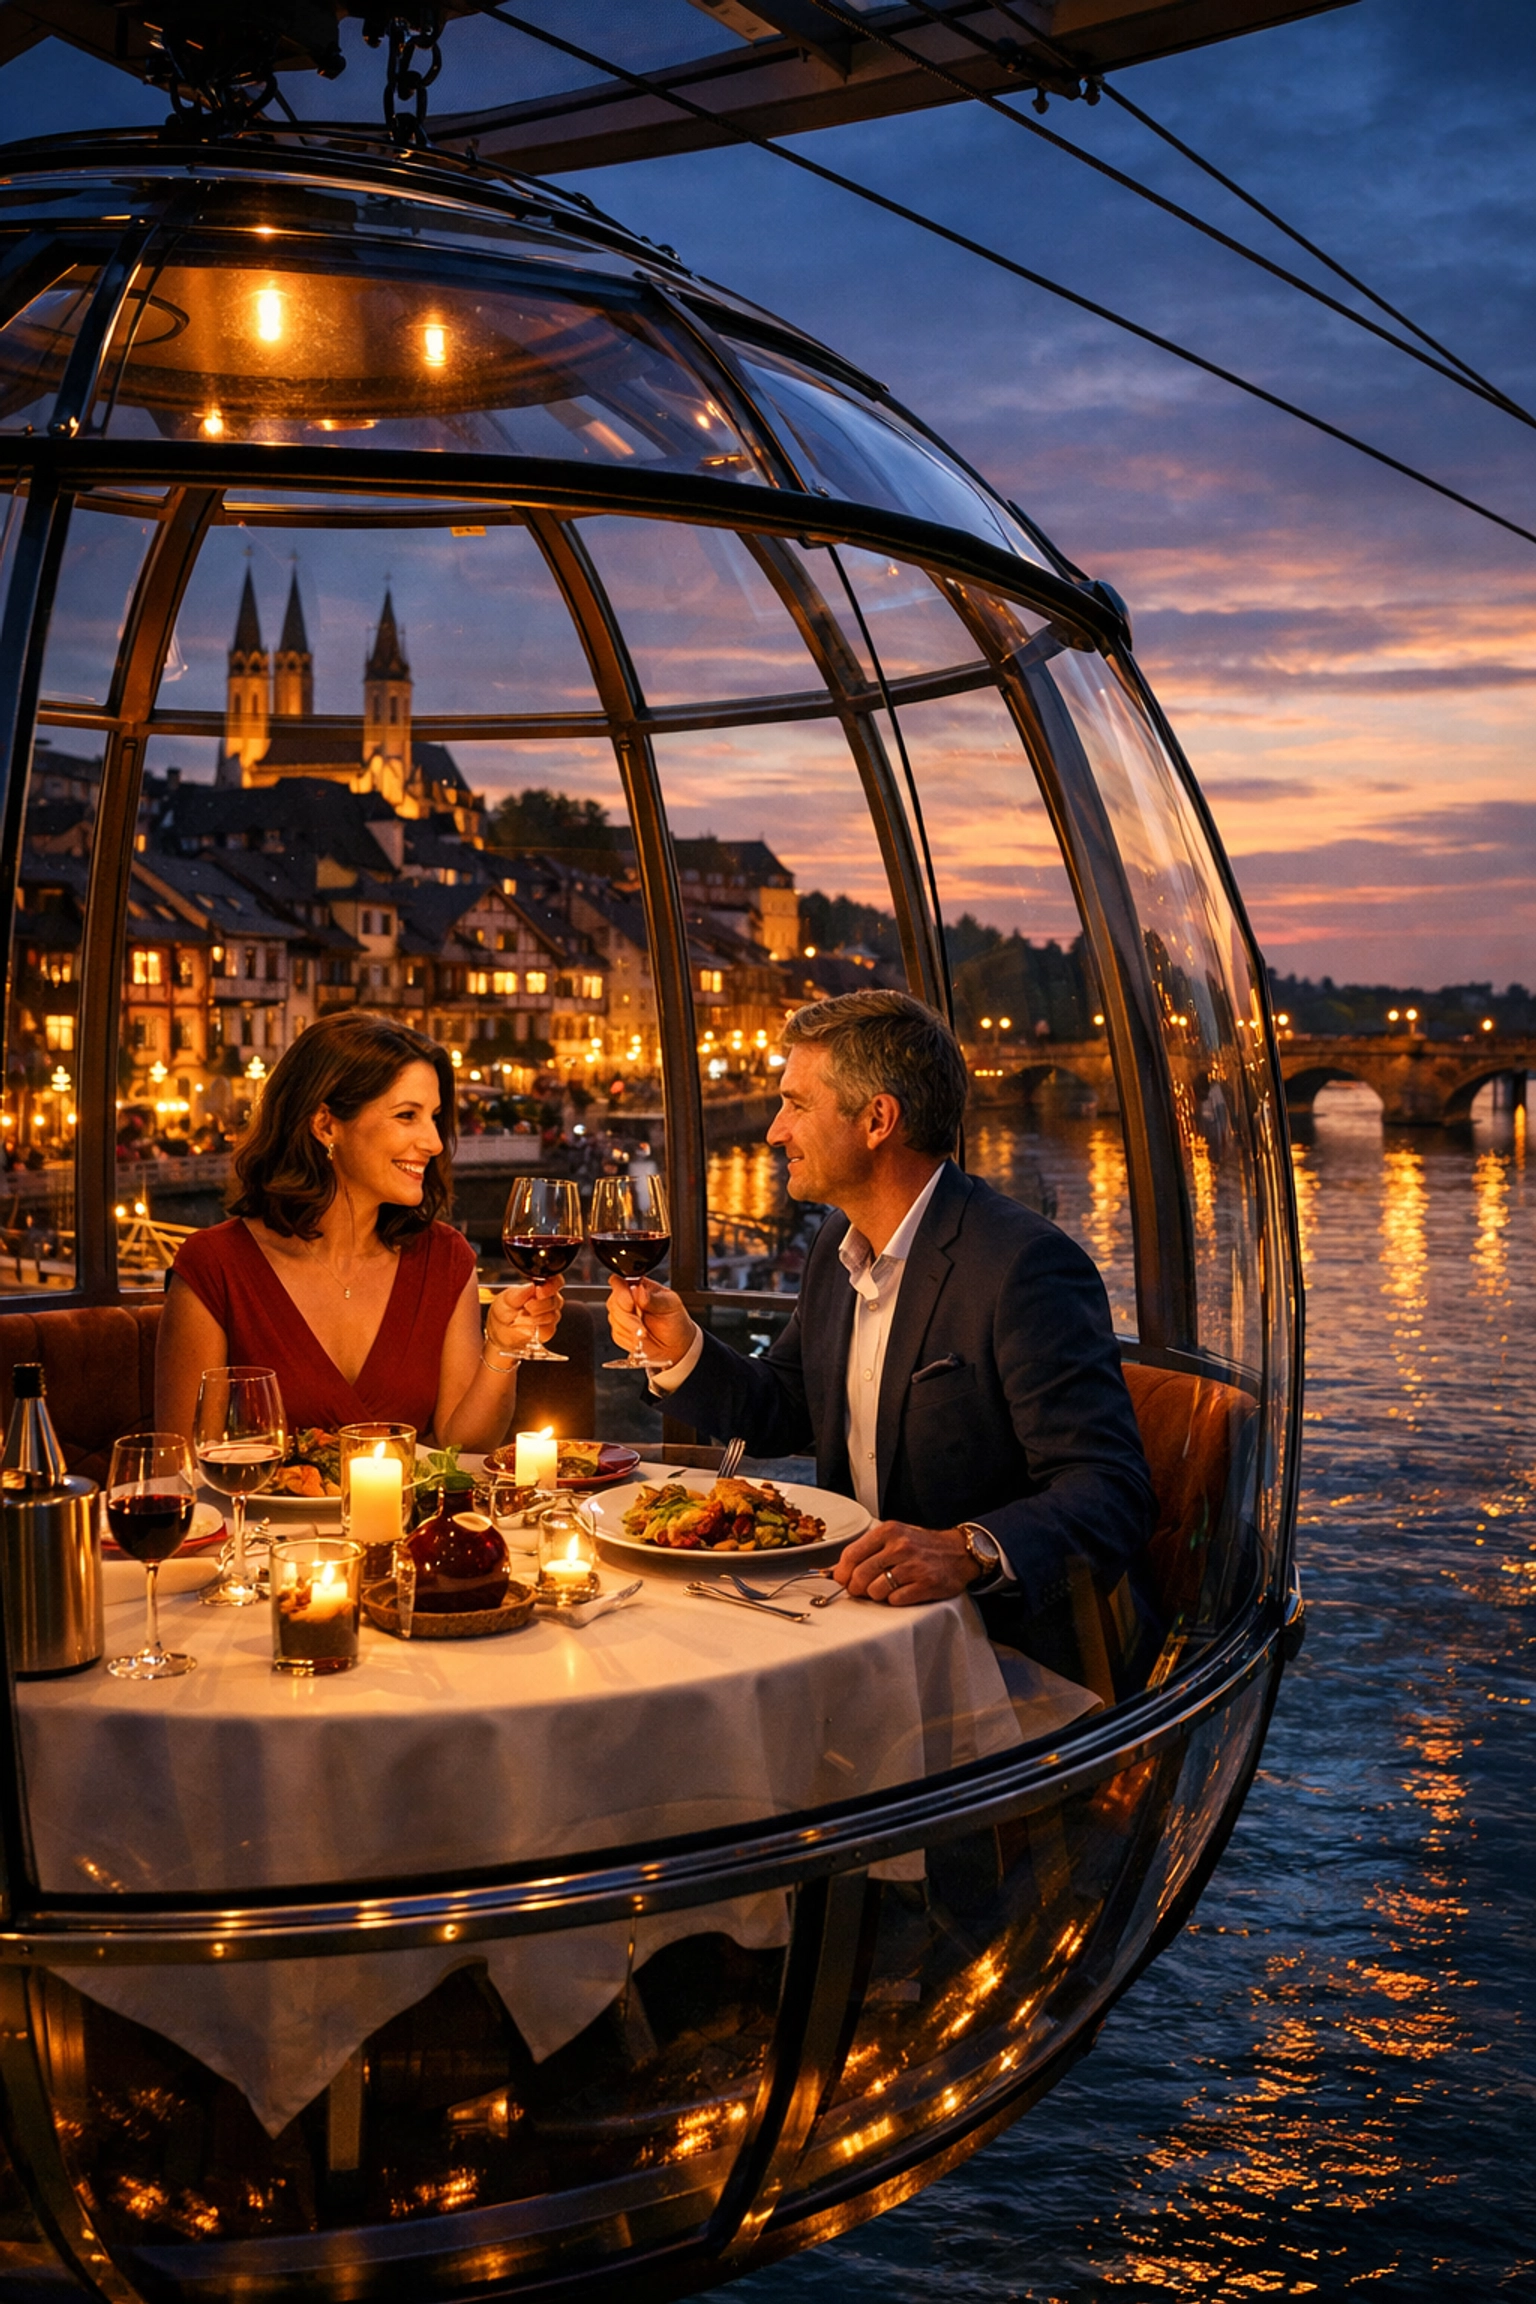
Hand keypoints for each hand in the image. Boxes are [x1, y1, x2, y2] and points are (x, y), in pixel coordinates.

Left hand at [485, 1277, 562, 1361]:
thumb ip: (519, 1293)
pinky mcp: (548, 1329)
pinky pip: (549, 1329)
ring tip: (520, 1317)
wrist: (499, 1332)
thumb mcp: (506, 1299)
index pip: (555, 1281)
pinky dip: (536, 1328)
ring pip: (553, 1315)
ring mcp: (549, 1314)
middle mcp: (547, 1299)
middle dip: (540, 1304)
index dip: (551, 1285)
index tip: (539, 1290)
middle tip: (526, 1306)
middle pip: (555, 1300)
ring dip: (535, 1318)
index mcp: (539, 1286)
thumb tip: (532, 1286)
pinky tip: (526, 1325)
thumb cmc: (503, 1312)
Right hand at [605, 1274, 697, 1369]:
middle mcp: (627, 1298)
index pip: (619, 1283)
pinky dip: (629, 1339)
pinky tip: (640, 1339)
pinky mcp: (619, 1330)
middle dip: (628, 1317)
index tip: (632, 1304)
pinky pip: (617, 1334)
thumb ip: (652, 1298)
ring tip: (645, 1333)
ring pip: (614, 1320)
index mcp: (638, 1286)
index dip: (622, 1294)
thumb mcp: (670, 1305)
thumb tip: (638, 1291)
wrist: (675, 1344)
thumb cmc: (674, 1320)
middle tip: (642, 1325)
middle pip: (614, 1303)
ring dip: (630, 1330)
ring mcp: (621, 1315)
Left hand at [834, 1519, 979, 1604]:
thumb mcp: (895, 1537)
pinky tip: (901, 1592)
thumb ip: (867, 1549)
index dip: (842, 1572)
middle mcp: (900, 1546)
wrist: (960, 1553)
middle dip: (856, 1588)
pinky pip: (895, 1600)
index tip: (842, 1579)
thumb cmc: (923, 1546)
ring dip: (876, 1595)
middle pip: (861, 1575)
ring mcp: (913, 1566)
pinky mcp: (926, 1584)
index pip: (851, 1554)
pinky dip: (894, 1600)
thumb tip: (836, 1569)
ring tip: (886, 1588)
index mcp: (889, 1531)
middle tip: (860, 1590)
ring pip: (876, 1590)